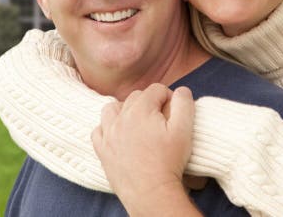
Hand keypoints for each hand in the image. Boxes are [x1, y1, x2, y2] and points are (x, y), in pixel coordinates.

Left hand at [92, 84, 199, 215]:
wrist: (151, 193)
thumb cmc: (169, 162)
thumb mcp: (184, 130)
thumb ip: (184, 105)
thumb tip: (182, 90)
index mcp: (141, 109)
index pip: (155, 89)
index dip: (168, 96)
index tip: (174, 111)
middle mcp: (120, 117)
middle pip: (135, 97)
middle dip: (148, 103)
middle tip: (160, 120)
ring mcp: (108, 133)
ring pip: (112, 109)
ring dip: (124, 110)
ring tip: (137, 123)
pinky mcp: (102, 150)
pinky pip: (98, 130)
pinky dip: (106, 129)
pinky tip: (118, 136)